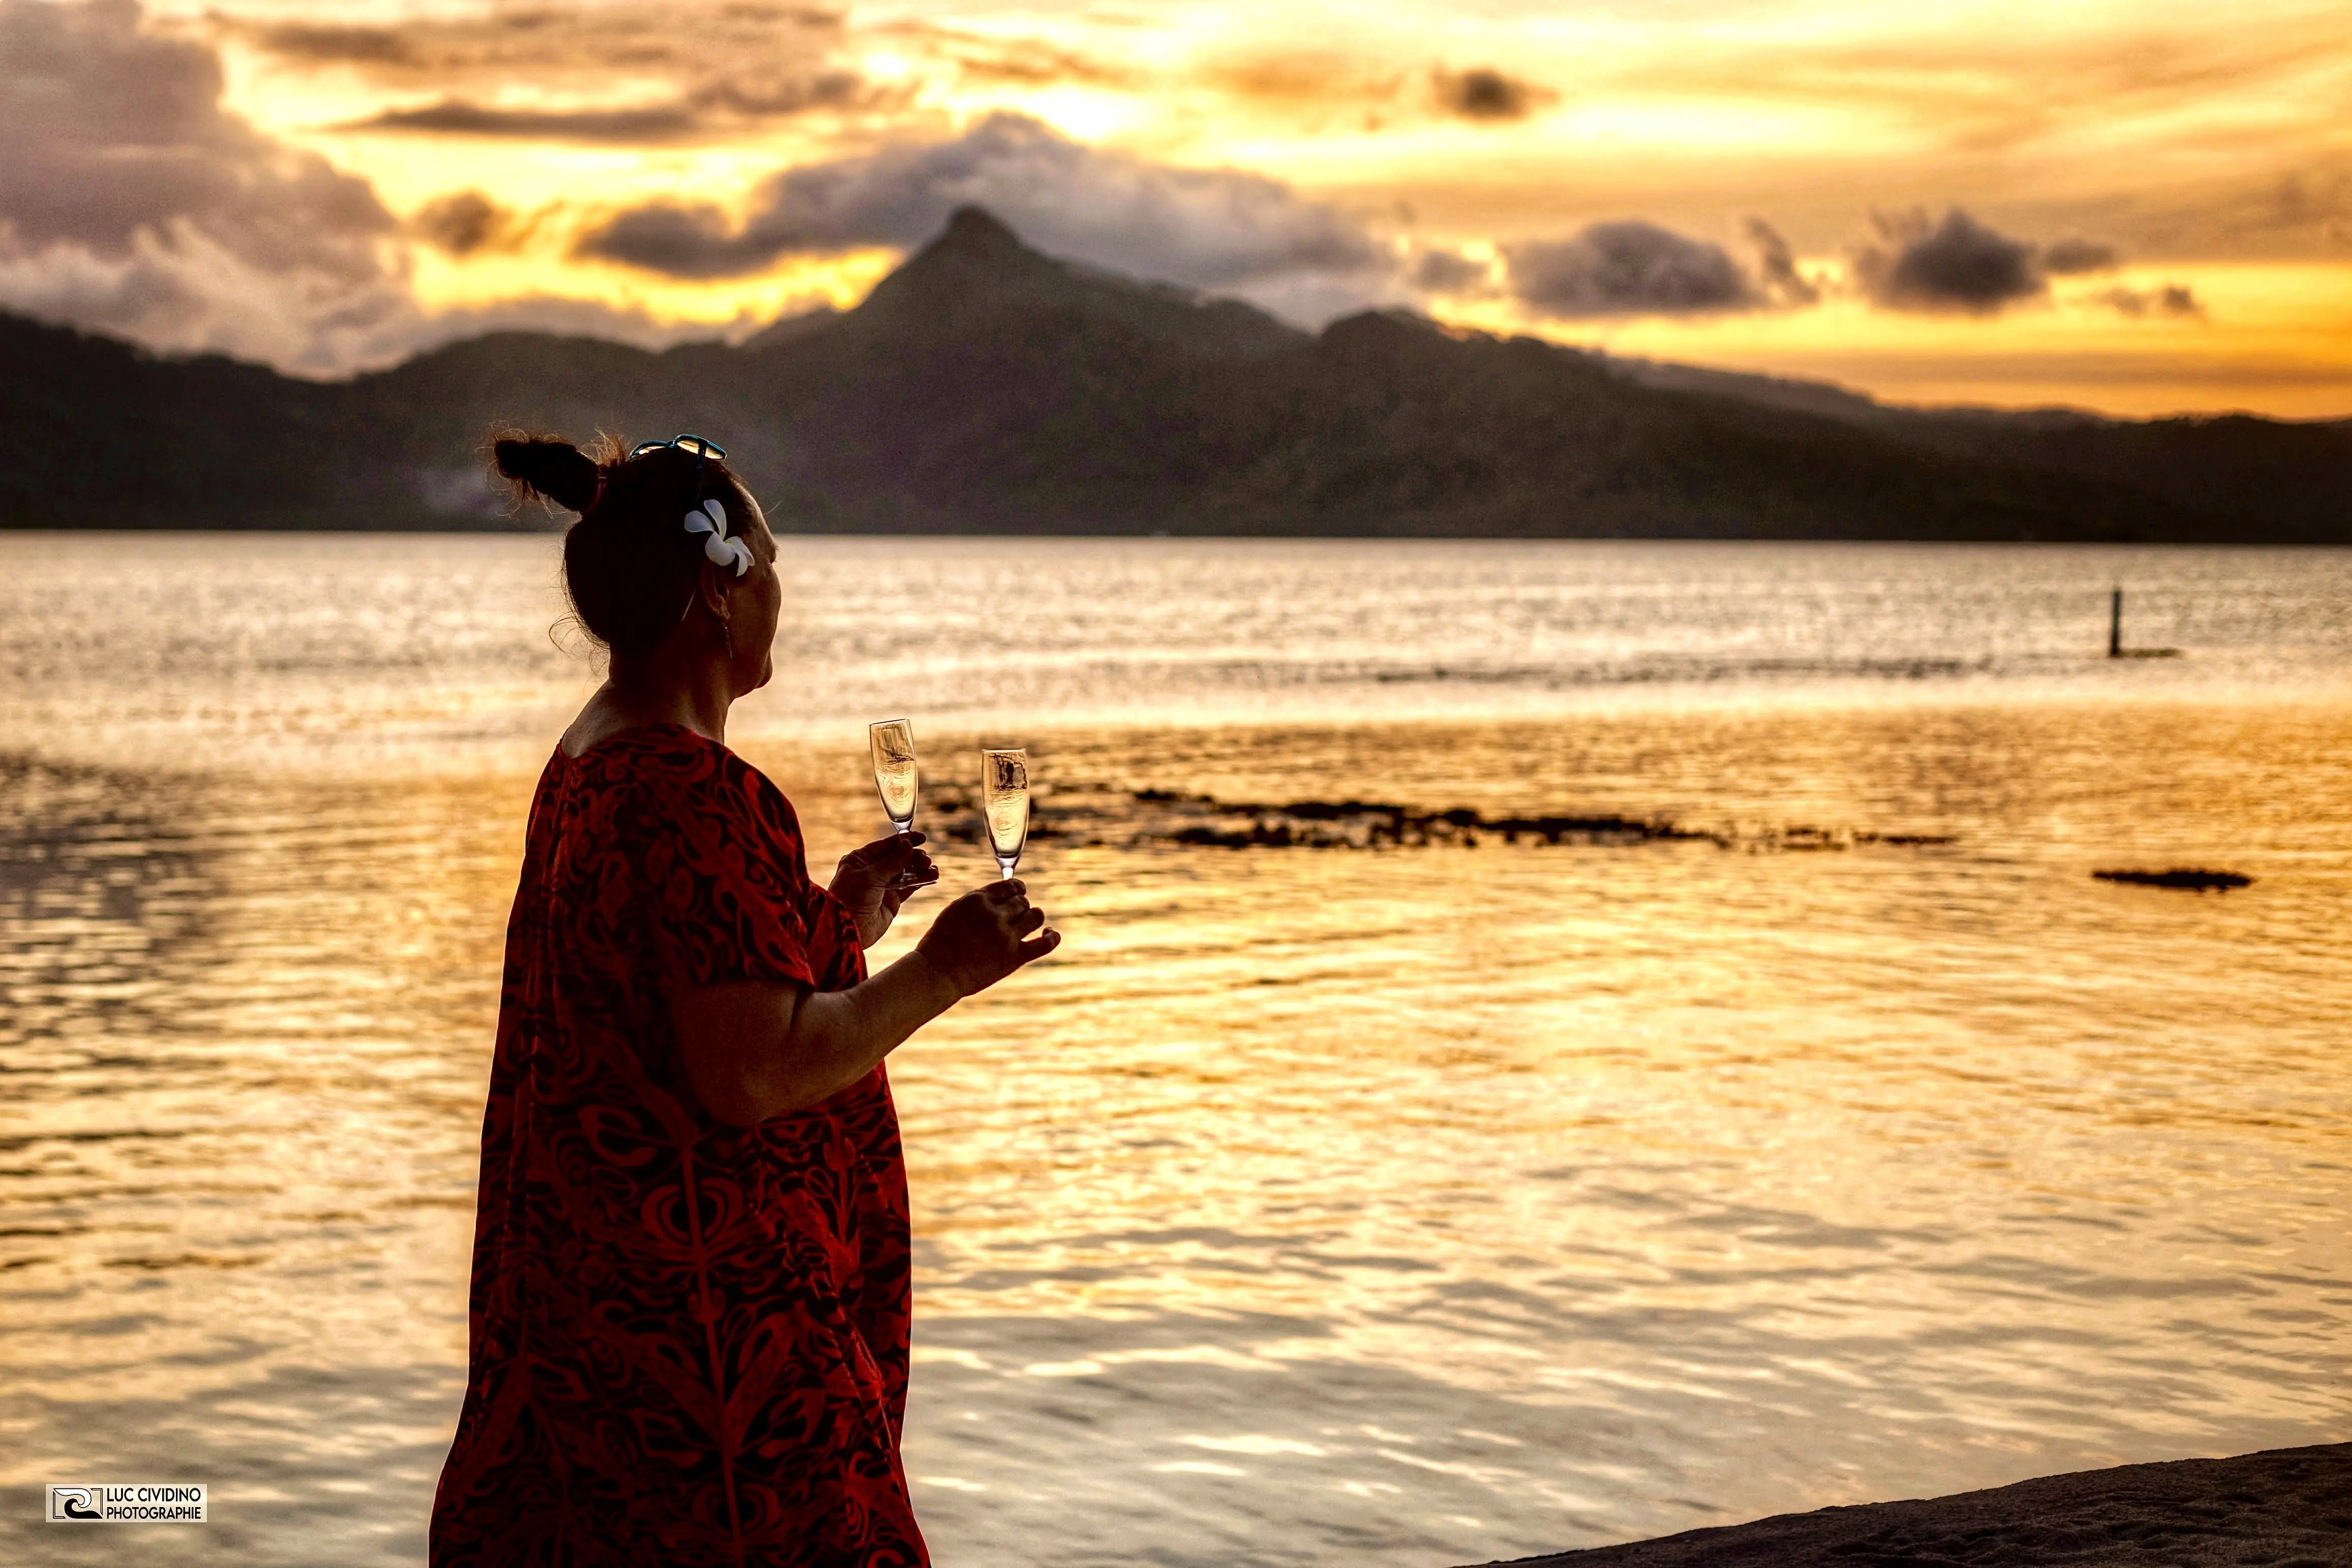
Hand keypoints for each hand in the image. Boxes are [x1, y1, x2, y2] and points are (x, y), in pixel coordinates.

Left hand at [829, 832, 937, 948]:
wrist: (847, 929)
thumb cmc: (851, 899)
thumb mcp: (871, 876)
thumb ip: (893, 861)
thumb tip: (907, 844)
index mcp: (860, 860)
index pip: (885, 846)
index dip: (903, 841)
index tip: (921, 838)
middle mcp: (871, 872)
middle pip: (897, 859)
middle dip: (913, 857)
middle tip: (926, 859)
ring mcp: (881, 887)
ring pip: (905, 874)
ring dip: (919, 870)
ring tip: (933, 870)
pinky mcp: (890, 901)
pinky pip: (908, 888)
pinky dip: (919, 882)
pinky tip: (931, 877)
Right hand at [915, 879, 1060, 996]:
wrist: (936, 974)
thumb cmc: (941, 943)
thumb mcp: (955, 911)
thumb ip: (980, 901)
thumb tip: (1005, 893)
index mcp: (977, 900)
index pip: (1011, 886)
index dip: (1017, 890)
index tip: (1017, 895)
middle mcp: (993, 915)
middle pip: (1022, 902)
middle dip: (1020, 908)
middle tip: (1011, 919)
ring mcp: (1005, 936)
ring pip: (1036, 916)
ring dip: (1033, 918)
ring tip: (1026, 925)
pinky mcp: (1014, 957)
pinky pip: (1045, 943)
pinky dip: (1052, 937)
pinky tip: (1051, 934)